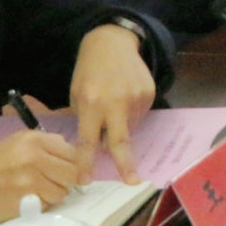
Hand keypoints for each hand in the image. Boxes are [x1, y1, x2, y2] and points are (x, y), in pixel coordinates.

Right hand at [0, 129, 79, 225]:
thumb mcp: (16, 144)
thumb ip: (45, 146)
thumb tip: (74, 158)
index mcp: (34, 139)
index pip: (71, 152)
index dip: (70, 164)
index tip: (63, 171)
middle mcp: (35, 157)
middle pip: (71, 173)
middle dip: (65, 181)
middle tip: (50, 184)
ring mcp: (30, 181)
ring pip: (62, 192)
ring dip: (53, 195)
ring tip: (35, 192)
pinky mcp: (25, 203)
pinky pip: (47, 205)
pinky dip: (41, 206)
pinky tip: (26, 201)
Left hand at [71, 24, 154, 183]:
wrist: (111, 43)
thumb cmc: (87, 72)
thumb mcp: (77, 95)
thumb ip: (86, 119)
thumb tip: (99, 145)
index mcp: (91, 104)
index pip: (88, 141)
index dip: (86, 163)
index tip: (85, 181)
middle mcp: (115, 102)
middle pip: (120, 141)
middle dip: (125, 164)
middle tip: (132, 182)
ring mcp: (135, 97)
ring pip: (129, 126)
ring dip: (120, 126)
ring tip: (113, 105)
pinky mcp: (149, 92)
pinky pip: (139, 114)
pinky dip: (130, 113)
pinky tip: (124, 97)